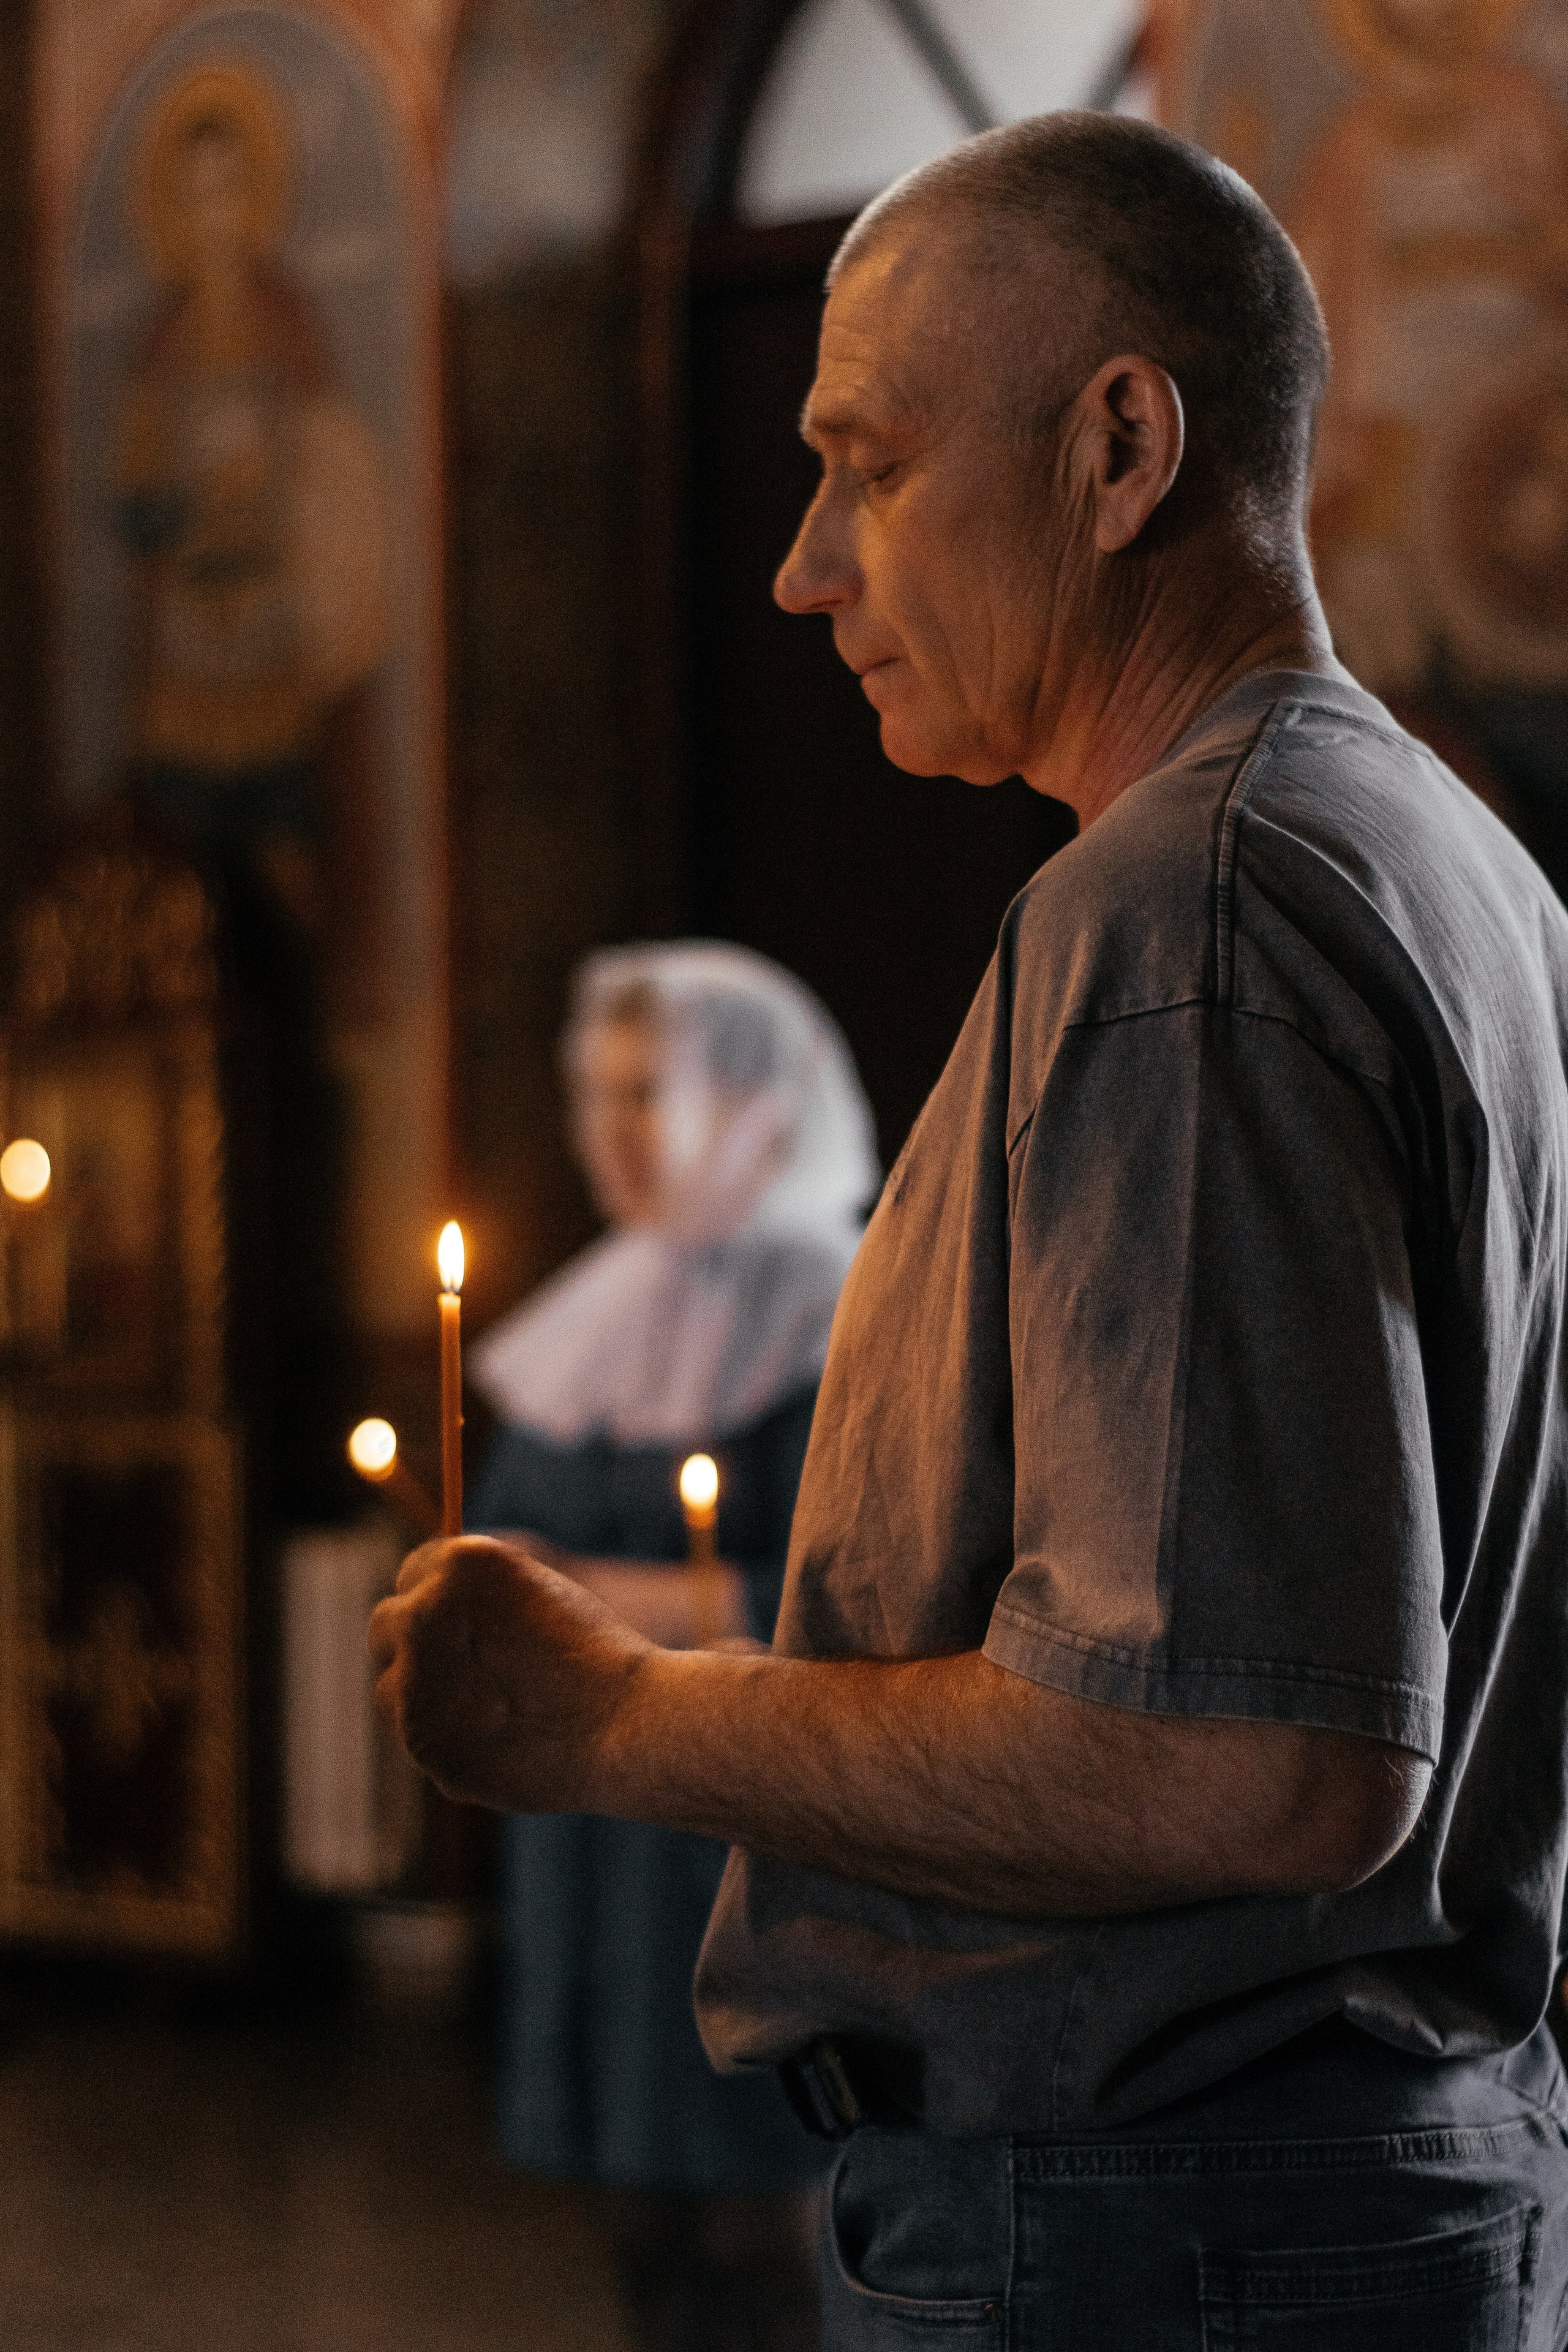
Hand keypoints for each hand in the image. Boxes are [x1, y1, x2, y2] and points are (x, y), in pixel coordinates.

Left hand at [367, 1535, 649, 1812]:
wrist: (628, 1726)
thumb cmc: (594, 1653)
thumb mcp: (533, 1588)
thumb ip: (469, 1593)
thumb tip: (420, 1611)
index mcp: (459, 1566)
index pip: (413, 1569)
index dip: (438, 1594)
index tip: (465, 1617)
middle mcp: (423, 1619)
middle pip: (385, 1625)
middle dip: (414, 1641)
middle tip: (463, 1661)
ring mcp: (415, 1688)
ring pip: (389, 1688)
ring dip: (420, 1692)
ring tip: (488, 1703)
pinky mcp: (425, 1748)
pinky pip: (416, 1736)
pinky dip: (444, 1736)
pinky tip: (498, 1736)